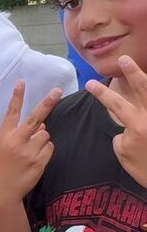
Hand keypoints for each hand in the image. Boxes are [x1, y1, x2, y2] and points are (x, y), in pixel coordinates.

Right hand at [0, 80, 60, 207]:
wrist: (2, 192)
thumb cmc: (1, 168)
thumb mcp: (3, 148)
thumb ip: (20, 135)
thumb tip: (41, 125)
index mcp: (4, 136)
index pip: (11, 113)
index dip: (17, 97)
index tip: (21, 82)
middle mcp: (16, 141)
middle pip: (35, 118)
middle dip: (47, 103)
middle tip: (57, 91)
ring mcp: (29, 151)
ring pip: (45, 135)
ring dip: (42, 140)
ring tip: (31, 152)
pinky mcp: (39, 161)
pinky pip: (50, 148)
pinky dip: (46, 151)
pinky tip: (36, 160)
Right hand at [86, 57, 146, 186]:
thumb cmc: (145, 171)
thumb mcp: (124, 156)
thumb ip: (123, 137)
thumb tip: (127, 128)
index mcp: (137, 126)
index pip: (116, 104)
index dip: (101, 93)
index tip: (90, 84)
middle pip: (142, 88)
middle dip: (131, 73)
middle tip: (124, 60)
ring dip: (145, 78)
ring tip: (138, 67)